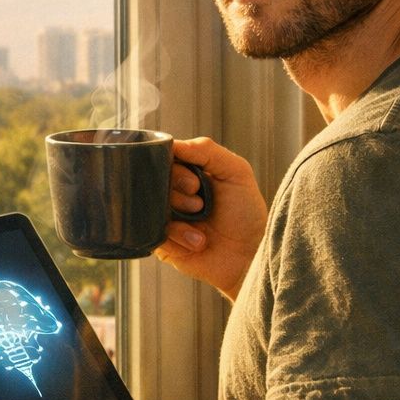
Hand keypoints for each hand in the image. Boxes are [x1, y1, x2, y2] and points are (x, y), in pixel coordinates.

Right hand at [156, 136, 266, 299]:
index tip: (195, 184)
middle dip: (177, 195)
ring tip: (201, 230)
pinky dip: (177, 239)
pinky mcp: (162, 244)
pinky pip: (153, 234)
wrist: (249, 256)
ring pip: (150, 209)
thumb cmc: (246, 214)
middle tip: (199, 205)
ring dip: (179, 219)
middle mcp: (174, 194)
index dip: (174, 170)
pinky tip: (197, 244)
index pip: (164, 160)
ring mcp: (166, 219)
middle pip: (152, 183)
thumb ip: (208, 150)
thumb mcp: (236, 172)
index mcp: (188, 174)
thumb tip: (174, 144)